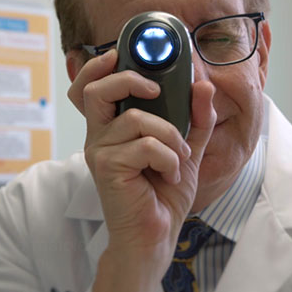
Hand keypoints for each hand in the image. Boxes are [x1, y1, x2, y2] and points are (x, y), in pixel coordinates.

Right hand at [67, 49, 215, 291]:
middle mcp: (98, 137)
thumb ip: (194, 118)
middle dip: (127, 78)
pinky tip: (170, 175)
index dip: (98, 65)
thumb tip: (202, 85)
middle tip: (154, 89)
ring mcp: (100, 152)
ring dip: (169, 135)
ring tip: (177, 157)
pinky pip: (145, 146)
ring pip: (135, 119)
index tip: (120, 51)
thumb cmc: (162, 196)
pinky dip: (168, 158)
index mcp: (111, 128)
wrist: (154, 240)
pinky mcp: (107, 169)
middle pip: (94, 90)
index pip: (89, 87)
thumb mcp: (186, 149)